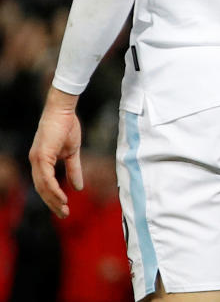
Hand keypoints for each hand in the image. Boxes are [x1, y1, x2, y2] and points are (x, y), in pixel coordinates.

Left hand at [28, 90, 83, 217]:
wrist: (64, 111)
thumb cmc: (67, 127)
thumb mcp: (73, 152)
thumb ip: (74, 169)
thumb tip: (79, 187)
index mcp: (41, 161)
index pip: (45, 185)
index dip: (53, 197)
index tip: (64, 208)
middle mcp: (35, 162)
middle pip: (41, 189)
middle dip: (52, 203)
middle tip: (64, 215)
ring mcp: (36, 160)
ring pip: (42, 186)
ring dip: (53, 200)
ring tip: (64, 210)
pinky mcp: (41, 156)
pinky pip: (46, 178)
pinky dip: (53, 189)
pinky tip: (62, 197)